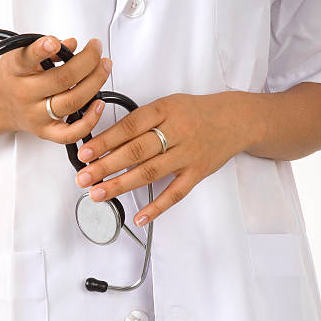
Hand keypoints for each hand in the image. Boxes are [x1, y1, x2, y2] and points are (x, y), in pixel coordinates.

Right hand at [0, 35, 111, 143]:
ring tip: (104, 68)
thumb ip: (44, 47)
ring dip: (94, 84)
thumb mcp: (20, 55)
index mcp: (16, 71)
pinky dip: (89, 121)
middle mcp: (26, 94)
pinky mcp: (46, 131)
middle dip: (87, 62)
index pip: (26, 59)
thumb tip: (71, 44)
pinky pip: (71, 133)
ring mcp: (36, 115)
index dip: (41, 50)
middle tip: (96, 49)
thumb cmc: (14, 78)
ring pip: (72, 102)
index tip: (53, 42)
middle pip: (62, 80)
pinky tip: (99, 104)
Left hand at [73, 92, 260, 225]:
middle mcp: (177, 131)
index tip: (85, 153)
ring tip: (98, 193)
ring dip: (122, 185)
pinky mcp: (198, 173)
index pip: (130, 127)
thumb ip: (141, 121)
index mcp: (165, 110)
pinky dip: (157, 207)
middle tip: (84, 177)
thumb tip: (105, 142)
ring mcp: (188, 154)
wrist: (236, 119)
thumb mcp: (168, 104)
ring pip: (151, 172)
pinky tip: (140, 216)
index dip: (105, 141)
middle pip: (136, 151)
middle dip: (106, 165)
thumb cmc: (195, 112)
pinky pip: (176, 193)